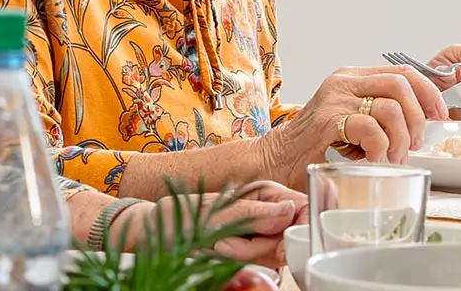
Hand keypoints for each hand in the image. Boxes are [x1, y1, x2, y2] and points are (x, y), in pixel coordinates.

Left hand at [114, 182, 306, 268]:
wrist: (155, 235)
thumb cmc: (180, 215)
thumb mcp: (215, 211)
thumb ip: (255, 213)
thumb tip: (290, 212)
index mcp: (267, 193)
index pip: (305, 207)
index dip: (301, 228)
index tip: (280, 245)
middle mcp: (269, 213)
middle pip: (291, 238)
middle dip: (261, 246)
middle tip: (227, 243)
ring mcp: (262, 235)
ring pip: (276, 256)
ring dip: (246, 256)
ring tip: (218, 245)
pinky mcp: (252, 255)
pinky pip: (261, 267)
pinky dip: (240, 264)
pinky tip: (220, 253)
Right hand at [258, 67, 445, 186]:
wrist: (276, 161)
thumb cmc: (318, 148)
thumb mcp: (355, 123)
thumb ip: (380, 115)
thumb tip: (422, 123)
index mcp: (354, 78)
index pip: (404, 72)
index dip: (429, 93)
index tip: (438, 116)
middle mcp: (345, 81)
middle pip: (402, 85)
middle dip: (417, 118)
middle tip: (412, 144)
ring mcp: (335, 98)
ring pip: (391, 108)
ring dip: (400, 139)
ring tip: (391, 157)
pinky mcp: (327, 119)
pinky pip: (370, 129)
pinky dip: (380, 148)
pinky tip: (373, 160)